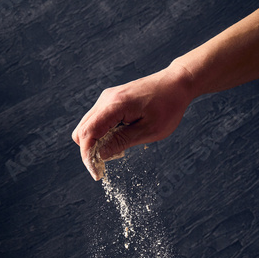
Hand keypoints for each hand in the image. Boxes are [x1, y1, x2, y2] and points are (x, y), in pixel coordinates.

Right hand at [72, 63, 194, 179]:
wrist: (176, 83)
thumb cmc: (168, 106)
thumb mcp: (149, 130)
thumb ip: (122, 141)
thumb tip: (100, 155)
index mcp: (115, 106)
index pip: (88, 134)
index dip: (88, 156)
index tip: (96, 174)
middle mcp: (106, 100)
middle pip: (81, 131)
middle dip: (89, 152)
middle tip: (104, 167)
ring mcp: (107, 98)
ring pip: (87, 126)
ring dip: (95, 143)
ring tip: (116, 152)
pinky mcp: (111, 101)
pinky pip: (97, 121)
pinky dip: (101, 134)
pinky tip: (118, 140)